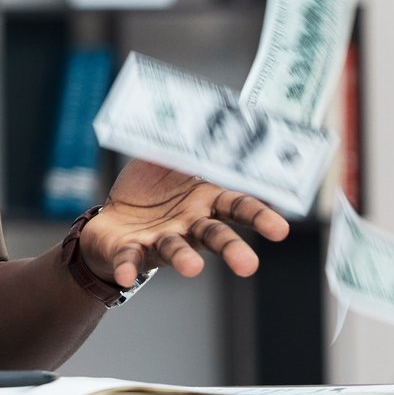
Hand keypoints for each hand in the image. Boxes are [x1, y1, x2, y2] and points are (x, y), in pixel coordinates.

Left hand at [81, 158, 289, 287]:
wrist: (113, 218)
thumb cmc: (148, 190)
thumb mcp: (165, 159)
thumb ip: (180, 146)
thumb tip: (196, 119)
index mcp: (204, 201)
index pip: (237, 208)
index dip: (259, 217)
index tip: (280, 230)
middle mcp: (188, 225)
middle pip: (215, 236)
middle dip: (232, 249)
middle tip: (249, 266)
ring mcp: (161, 240)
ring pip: (176, 250)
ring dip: (184, 259)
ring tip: (193, 268)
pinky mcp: (131, 250)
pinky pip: (130, 258)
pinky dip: (127, 266)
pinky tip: (125, 275)